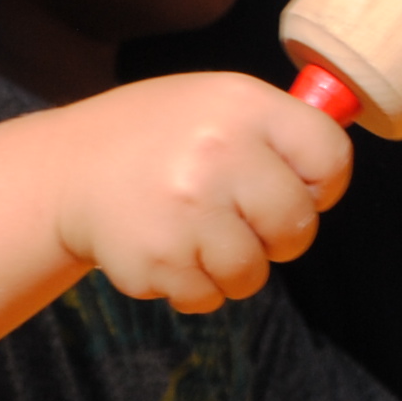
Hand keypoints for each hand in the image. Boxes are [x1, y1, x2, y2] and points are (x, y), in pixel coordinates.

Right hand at [41, 75, 351, 314]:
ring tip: (195, 232)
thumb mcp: (215, 104)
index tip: (298, 187)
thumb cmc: (157, 138)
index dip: (321, 183)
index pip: (330, 155)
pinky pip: (209, 297)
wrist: (67, 169)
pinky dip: (192, 285)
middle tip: (240, 219)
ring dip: (231, 265)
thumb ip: (277, 131)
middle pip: (298, 226)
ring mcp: (188, 209)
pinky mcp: (160, 259)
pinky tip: (165, 247)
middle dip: (277, 235)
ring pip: (253, 272)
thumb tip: (334, 172)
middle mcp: (218, 153)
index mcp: (242, 105)